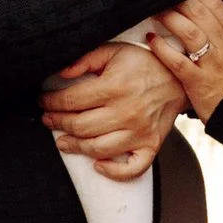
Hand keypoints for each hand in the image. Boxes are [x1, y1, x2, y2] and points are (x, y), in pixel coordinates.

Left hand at [43, 40, 182, 179]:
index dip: (51, 103)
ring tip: (62, 141)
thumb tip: (61, 73)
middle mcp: (126, 112)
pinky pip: (132, 168)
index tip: (43, 102)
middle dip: (58, 123)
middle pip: (80, 126)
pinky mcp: (151, 145)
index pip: (72, 100)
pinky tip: (98, 165)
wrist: (178, 77)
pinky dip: (114, 172)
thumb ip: (86, 58)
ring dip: (75, 147)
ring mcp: (139, 132)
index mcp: (114, 87)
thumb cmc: (143, 63)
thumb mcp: (114, 51)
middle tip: (48, 120)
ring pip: (98, 149)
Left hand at [152, 1, 222, 118]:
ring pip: (188, 31)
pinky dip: (162, 48)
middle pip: (199, 12)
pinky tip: (151, 39)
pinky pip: (176, 60)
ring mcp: (211, 63)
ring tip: (155, 12)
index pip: (216, 5)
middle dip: (179, 1)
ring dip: (169, 18)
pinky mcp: (197, 81)